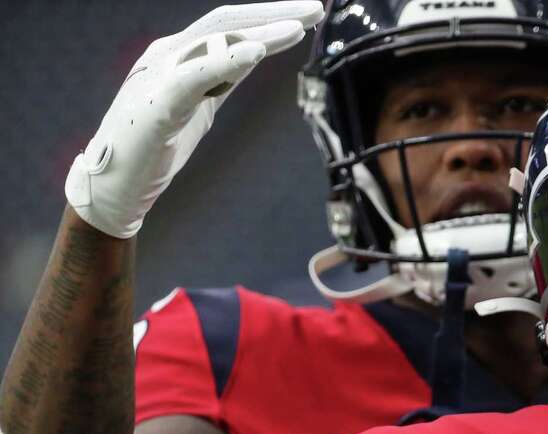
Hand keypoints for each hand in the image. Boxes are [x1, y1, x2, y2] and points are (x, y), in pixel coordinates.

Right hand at [65, 2, 324, 238]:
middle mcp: (169, 55)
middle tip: (315, 8)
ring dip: (260, 33)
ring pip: (215, 41)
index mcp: (179, 55)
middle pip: (227, 22)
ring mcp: (160, 74)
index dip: (269, 18)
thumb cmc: (154, 145)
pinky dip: (226, 61)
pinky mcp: (158, 102)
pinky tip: (256, 52)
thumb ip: (221, 79)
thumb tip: (251, 56)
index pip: (230, 26)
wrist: (113, 184)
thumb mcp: (198, 105)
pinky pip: (195, 75)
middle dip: (274, 13)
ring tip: (297, 28)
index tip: (307, 16)